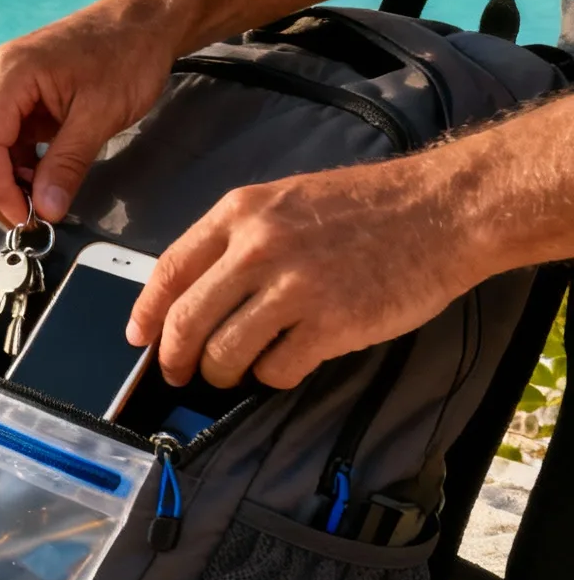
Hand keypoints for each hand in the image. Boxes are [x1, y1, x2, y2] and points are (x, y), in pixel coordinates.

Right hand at [0, 1, 181, 225]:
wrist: (138, 23)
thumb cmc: (125, 56)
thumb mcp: (101, 115)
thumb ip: (68, 164)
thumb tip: (47, 210)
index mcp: (7, 74)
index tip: (26, 218)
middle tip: (28, 221)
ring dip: (0, 182)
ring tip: (37, 203)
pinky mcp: (8, 97)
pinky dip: (12, 168)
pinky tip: (38, 181)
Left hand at [125, 159, 481, 389]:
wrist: (440, 210)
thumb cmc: (365, 207)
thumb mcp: (285, 202)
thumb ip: (237, 240)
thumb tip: (193, 290)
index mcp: (240, 214)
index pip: (169, 270)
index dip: (147, 311)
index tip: (137, 336)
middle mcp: (258, 248)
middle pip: (186, 320)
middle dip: (174, 358)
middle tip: (178, 374)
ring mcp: (294, 288)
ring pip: (224, 353)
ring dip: (222, 373)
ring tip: (235, 372)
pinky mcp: (330, 324)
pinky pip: (276, 370)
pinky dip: (272, 377)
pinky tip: (284, 364)